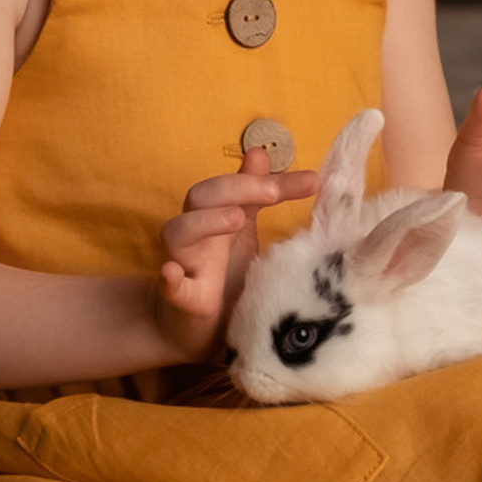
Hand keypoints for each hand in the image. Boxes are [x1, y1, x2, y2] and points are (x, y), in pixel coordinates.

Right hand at [153, 147, 318, 361]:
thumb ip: (253, 195)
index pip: (235, 185)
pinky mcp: (182, 299)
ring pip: (178, 231)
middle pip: (200, 196)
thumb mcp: (243, 232)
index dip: (268, 179)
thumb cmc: (221, 274)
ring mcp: (186, 264)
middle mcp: (197, 234)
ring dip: (205, 221)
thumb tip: (261, 153)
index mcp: (215, 215)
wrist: (190, 328)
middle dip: (235, 188)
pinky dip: (170, 279)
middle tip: (271, 191)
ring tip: (235, 219)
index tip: (311, 181)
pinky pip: (170, 286)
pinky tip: (172, 273)